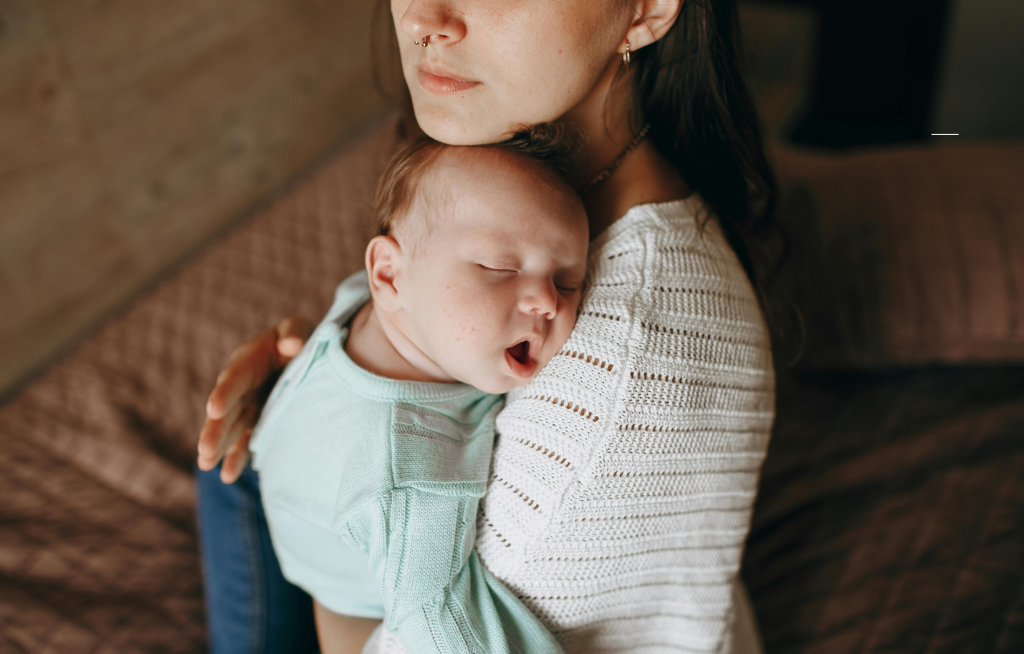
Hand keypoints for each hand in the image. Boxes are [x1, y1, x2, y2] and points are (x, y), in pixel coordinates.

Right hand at [197, 316, 313, 482]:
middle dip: (215, 430)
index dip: (225, 393)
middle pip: (227, 410)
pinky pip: (244, 442)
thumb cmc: (300, 340)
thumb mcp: (298, 329)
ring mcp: (247, 408)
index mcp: (249, 361)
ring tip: (206, 464)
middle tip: (205, 449)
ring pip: (231, 429)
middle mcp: (242, 387)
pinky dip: (236, 458)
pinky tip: (227, 475)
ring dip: (219, 447)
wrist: (307, 357)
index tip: (214, 409)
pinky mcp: (256, 424)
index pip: (235, 378)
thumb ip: (294, 333)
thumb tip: (291, 346)